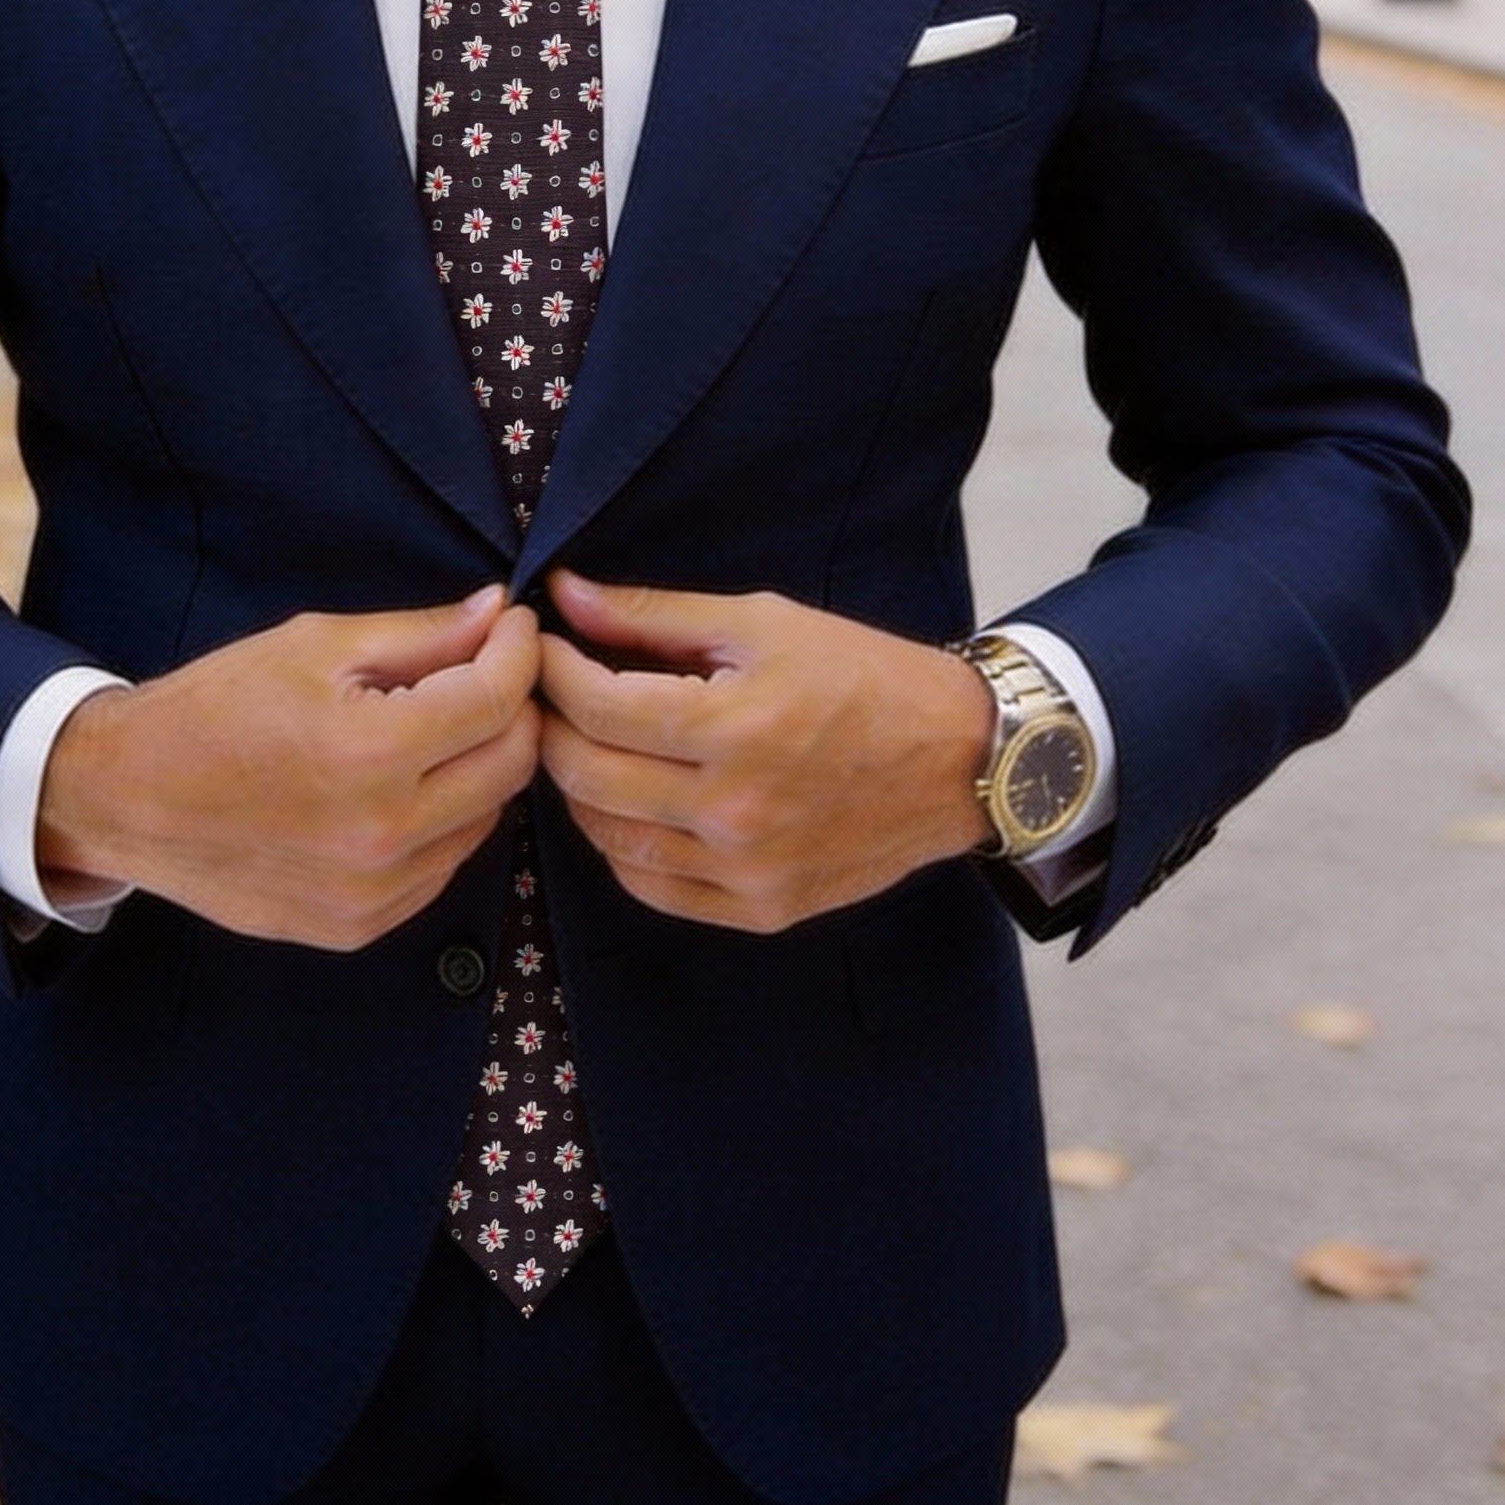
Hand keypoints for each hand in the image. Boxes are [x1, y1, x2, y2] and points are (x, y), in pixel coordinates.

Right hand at [35, 585, 540, 949]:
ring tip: (438, 727)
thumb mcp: (315, 646)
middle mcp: (382, 834)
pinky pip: (442, 866)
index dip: (519, 652)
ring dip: (481, 766)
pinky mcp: (360, 927)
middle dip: (514, 707)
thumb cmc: (216, 707)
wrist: (126, 798)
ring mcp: (373, 893)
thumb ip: (420, 634)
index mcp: (371, 753)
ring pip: (486, 819)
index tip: (513, 627)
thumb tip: (498, 612)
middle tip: (487, 671)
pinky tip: (403, 786)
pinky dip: (444, 821)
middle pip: (512, 764)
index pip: (497, 700)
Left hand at [536, 571, 994, 931]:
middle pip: (586, 774)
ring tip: (586, 741)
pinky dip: (620, 844)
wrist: (962, 760)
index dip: (552, 669)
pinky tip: (627, 802)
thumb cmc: (865, 676)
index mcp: (736, 727)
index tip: (542, 645)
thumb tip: (565, 594)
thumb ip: (654, 616)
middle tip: (548, 693)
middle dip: (550, 724)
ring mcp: (746, 871)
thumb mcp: (763, 623)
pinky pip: (651, 886)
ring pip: (607, 837)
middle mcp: (735, 811)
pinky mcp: (760, 910)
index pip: (596, 705)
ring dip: (578, 786)